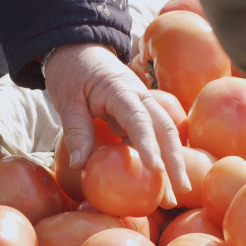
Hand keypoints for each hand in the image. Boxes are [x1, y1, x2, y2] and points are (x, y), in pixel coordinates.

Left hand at [43, 43, 191, 207]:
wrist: (79, 48)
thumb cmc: (71, 72)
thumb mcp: (67, 99)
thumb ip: (76, 130)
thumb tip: (80, 166)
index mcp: (121, 90)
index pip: (139, 120)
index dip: (148, 146)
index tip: (155, 171)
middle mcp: (141, 97)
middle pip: (165, 130)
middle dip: (174, 163)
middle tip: (178, 194)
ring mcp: (144, 105)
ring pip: (165, 136)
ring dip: (171, 165)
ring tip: (173, 197)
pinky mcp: (141, 114)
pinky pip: (153, 137)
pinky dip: (159, 158)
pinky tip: (161, 183)